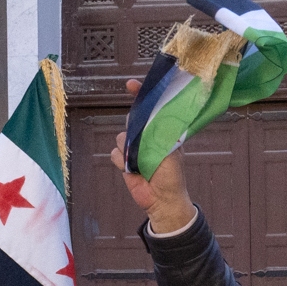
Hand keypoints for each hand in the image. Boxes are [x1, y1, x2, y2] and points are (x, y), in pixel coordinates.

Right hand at [112, 76, 197, 235]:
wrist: (161, 200)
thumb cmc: (172, 175)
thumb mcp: (170, 150)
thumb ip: (159, 133)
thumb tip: (150, 119)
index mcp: (162, 131)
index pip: (151, 107)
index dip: (141, 94)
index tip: (131, 85)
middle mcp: (147, 137)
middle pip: (132, 119)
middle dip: (133, 127)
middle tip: (142, 140)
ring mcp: (135, 148)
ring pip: (121, 137)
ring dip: (129, 149)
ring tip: (142, 162)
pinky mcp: (124, 161)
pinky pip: (115, 153)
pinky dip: (122, 161)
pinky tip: (133, 170)